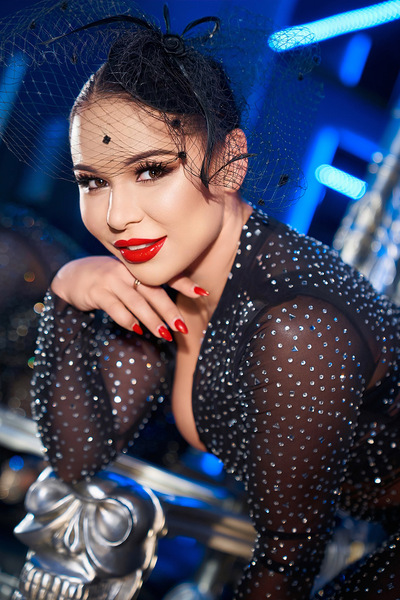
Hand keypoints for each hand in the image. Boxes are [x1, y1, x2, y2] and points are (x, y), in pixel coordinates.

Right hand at [51, 256, 206, 339]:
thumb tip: (174, 308)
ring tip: (165, 335)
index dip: (184, 284)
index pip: (165, 275)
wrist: (72, 276)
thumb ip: (148, 287)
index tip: (203, 293)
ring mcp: (111, 281)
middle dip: (170, 311)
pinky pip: (116, 310)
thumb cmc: (107, 280)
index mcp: (138, 267)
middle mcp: (126, 271)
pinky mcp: (97, 293)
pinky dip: (128, 321)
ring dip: (152, 320)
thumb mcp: (127, 277)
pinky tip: (137, 330)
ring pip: (137, 303)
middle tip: (183, 327)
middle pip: (154, 292)